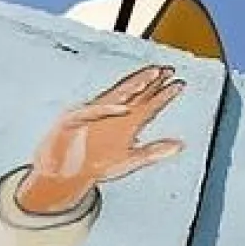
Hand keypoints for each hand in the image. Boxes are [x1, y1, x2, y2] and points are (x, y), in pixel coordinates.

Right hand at [17, 65, 185, 214]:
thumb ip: (154, 152)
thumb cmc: (96, 165)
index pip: (149, 105)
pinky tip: (123, 108)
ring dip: (131, 87)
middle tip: (167, 70)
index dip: (164, 95)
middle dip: (150, 81)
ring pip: (114, 97)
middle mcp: (111, 114)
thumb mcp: (131, 161)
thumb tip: (180, 145)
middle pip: (134, 94)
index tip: (180, 84)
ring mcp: (92, 115)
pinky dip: (107, 109)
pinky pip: (92, 112)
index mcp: (126, 123)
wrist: (64, 175)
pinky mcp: (74, 120)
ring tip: (149, 79)